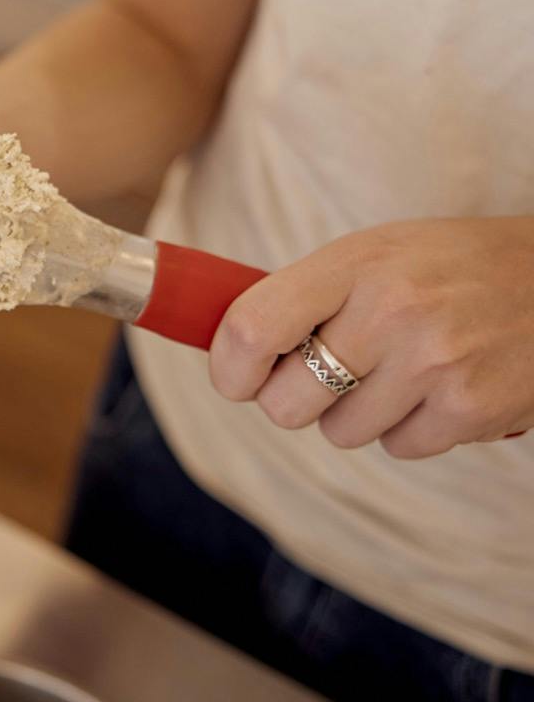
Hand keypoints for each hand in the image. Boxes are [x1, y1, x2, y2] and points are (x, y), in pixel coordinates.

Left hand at [209, 218, 533, 457]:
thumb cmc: (447, 267)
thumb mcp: (373, 253)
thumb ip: (305, 295)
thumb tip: (230, 351)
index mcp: (355, 264)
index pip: (254, 328)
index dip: (230, 368)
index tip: (237, 379)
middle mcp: (392, 312)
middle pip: (286, 403)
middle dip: (293, 400)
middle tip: (324, 376)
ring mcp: (434, 364)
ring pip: (340, 431)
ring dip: (357, 413)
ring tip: (397, 371)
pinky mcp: (471, 409)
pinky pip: (398, 447)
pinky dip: (410, 428)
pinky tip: (439, 387)